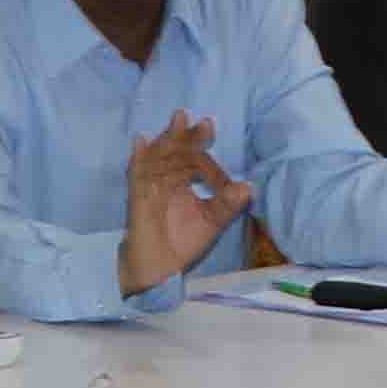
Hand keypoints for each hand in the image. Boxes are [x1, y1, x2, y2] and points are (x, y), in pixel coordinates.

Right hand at [120, 116, 247, 292]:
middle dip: (188, 135)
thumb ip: (228, 204)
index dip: (204, 149)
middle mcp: (166, 180)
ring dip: (168, 139)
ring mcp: (150, 187)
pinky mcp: (138, 197)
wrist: (159, 268)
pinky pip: (137, 175)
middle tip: (203, 121)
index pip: (194, 160)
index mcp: (183, 182)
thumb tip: (250, 187)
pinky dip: (138, 158)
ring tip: (178, 120)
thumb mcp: (212, 220)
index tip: (213, 133)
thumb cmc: (183, 242)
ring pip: (159, 157)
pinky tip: (140, 141)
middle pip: (176, 152)